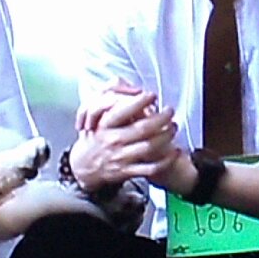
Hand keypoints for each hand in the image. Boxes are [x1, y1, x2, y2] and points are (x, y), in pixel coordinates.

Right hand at [69, 89, 183, 190]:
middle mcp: (113, 141)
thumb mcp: (94, 118)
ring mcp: (121, 157)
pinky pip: (151, 168)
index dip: (139, 102)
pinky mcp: (128, 171)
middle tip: (170, 110)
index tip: (152, 95)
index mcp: (105, 126)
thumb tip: (127, 86)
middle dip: (161, 118)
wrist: (83, 167)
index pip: (123, 111)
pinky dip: (166, 161)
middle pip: (143, 128)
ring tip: (174, 127)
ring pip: (149, 147)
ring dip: (166, 137)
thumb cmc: (94, 138)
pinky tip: (175, 152)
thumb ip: (108, 101)